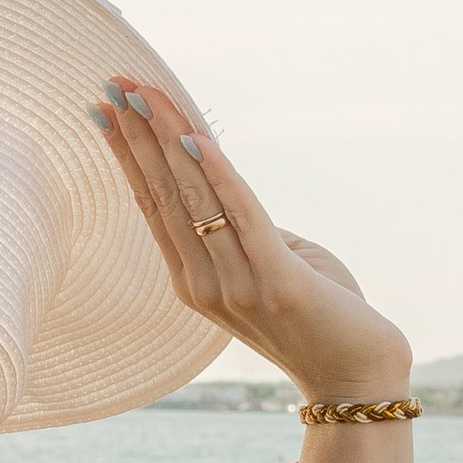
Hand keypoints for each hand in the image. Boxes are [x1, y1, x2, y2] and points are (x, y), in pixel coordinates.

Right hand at [97, 79, 409, 402]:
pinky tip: (196, 136)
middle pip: (163, 194)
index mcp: (196, 280)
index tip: (105, 108)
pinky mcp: (275, 282)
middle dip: (136, 135)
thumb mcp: (276, 262)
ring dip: (168, 138)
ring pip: (192, 197)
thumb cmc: (323, 315)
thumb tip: (234, 191)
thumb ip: (249, 229)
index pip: (153, 206)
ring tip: (145, 94)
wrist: (356, 378)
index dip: (127, 155)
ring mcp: (235, 285)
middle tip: (114, 83)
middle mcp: (204, 283)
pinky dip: (217, 173)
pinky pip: (240, 215)